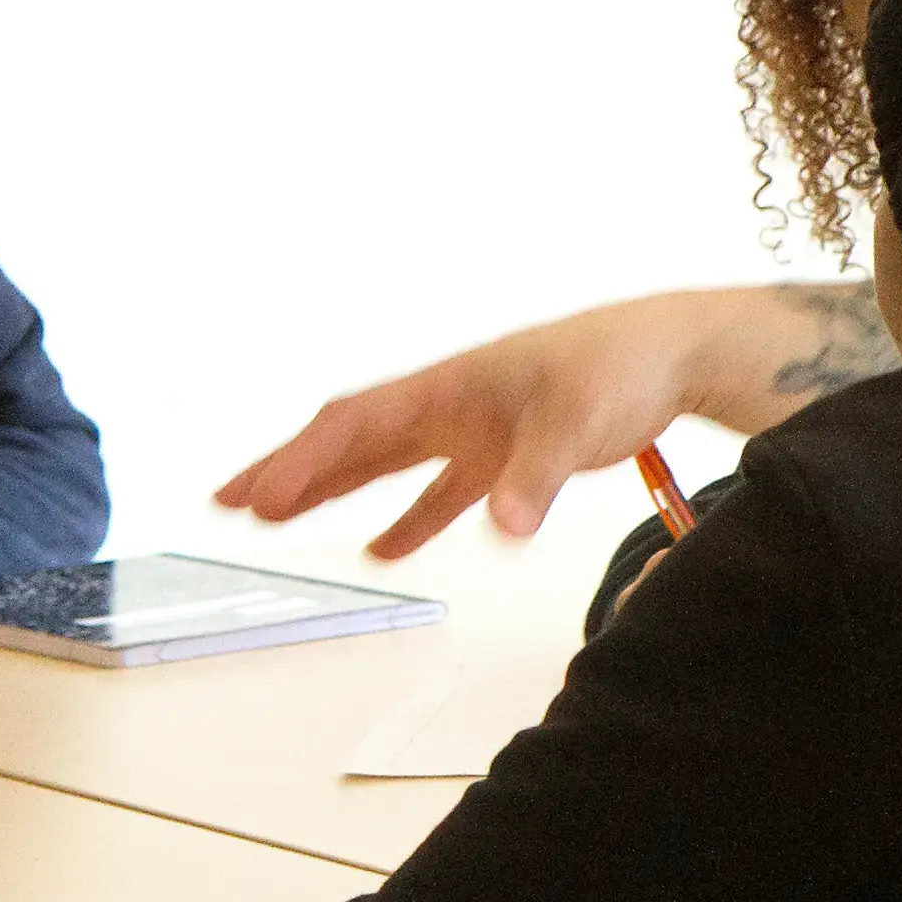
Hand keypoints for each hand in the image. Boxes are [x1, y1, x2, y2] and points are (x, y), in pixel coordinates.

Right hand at [218, 291, 742, 556]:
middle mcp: (446, 404)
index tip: (255, 495)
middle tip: (230, 502)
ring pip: (382, 464)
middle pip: (349, 440)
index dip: (301, 461)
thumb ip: (534, 478)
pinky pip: (439, 492)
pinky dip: (408, 520)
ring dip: (330, 490)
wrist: (672, 351)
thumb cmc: (620, 365)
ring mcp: (471, 428)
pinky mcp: (503, 453)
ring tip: (273, 519)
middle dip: (289, 470)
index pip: (355, 426)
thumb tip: (502, 527)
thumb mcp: (574, 421)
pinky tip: (383, 550)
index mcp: (447, 385)